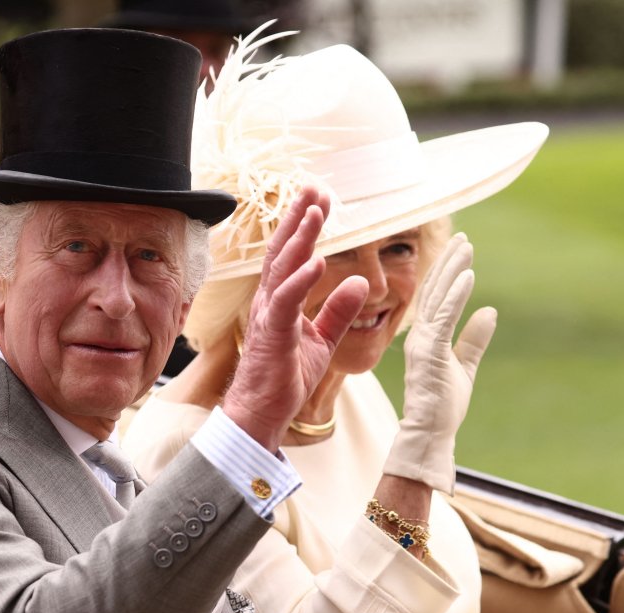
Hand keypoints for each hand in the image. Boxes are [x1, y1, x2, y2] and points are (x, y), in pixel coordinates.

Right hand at [222, 186, 368, 450]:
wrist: (262, 413)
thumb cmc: (285, 378)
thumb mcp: (323, 340)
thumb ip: (339, 311)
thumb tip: (361, 283)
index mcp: (280, 301)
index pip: (292, 255)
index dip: (305, 226)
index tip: (321, 199)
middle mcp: (269, 301)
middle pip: (283, 251)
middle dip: (299, 218)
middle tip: (314, 188)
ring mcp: (268, 316)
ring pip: (282, 268)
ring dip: (300, 238)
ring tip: (315, 211)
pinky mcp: (272, 334)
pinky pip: (286, 301)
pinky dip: (301, 280)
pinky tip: (316, 261)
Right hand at [383, 234, 495, 493]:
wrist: (430, 432)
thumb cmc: (443, 406)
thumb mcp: (465, 367)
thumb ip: (474, 339)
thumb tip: (490, 310)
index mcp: (425, 338)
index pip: (434, 298)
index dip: (445, 272)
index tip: (459, 250)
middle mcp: (419, 335)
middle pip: (433, 290)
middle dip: (448, 261)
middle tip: (463, 237)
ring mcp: (421, 342)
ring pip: (437, 297)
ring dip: (452, 269)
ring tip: (466, 246)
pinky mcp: (429, 352)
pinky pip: (443, 316)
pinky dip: (455, 294)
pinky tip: (467, 275)